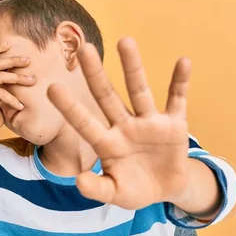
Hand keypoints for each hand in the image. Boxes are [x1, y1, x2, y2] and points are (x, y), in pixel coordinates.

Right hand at [0, 42, 34, 133]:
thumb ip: (2, 80)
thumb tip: (19, 67)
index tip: (8, 44)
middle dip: (14, 60)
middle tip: (28, 61)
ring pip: (2, 76)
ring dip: (19, 78)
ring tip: (32, 80)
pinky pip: (2, 92)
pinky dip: (13, 99)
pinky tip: (20, 106)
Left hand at [47, 38, 191, 209]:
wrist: (167, 189)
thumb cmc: (136, 189)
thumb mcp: (116, 194)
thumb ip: (97, 189)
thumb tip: (78, 181)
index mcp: (107, 144)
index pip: (85, 123)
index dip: (70, 108)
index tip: (52, 87)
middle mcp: (125, 127)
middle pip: (107, 97)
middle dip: (95, 74)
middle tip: (82, 49)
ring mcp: (149, 123)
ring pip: (139, 91)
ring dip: (133, 67)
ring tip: (125, 41)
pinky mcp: (174, 124)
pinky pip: (177, 99)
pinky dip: (181, 82)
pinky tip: (183, 62)